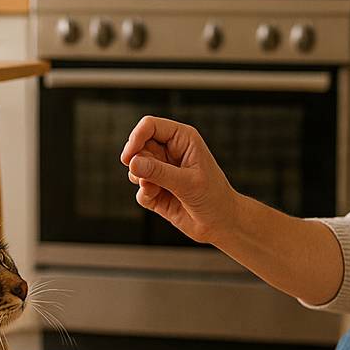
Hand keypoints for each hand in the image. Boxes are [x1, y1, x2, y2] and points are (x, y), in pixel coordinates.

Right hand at [118, 116, 238, 244]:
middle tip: (150, 178)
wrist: (221, 223)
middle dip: (139, 164)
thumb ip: (159, 172)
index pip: (150, 126)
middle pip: (138, 147)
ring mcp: (162, 170)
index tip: (128, 157)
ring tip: (157, 190)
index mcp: (182, 138)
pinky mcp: (156, 189)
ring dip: (141, 180)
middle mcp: (170, 151)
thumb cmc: (214, 197)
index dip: (136, 138)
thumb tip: (133, 162)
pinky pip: (139, 189)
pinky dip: (145, 195)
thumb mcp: (188, 182)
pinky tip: (160, 201)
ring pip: (134, 167)